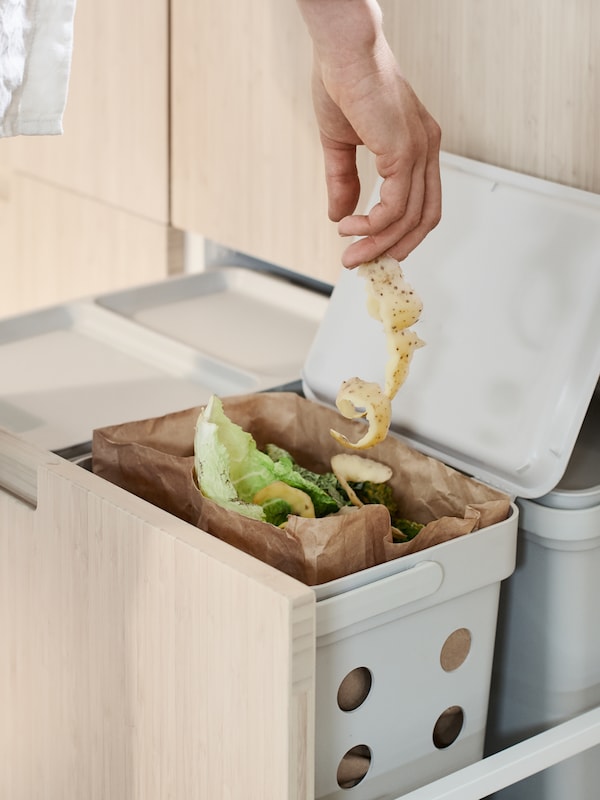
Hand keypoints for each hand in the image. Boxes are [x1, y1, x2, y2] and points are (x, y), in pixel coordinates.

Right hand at [298, 0, 441, 267]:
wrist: (342, 52)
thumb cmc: (344, 84)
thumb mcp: (341, 145)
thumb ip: (344, 181)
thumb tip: (340, 215)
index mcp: (418, 146)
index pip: (422, 204)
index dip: (400, 233)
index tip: (372, 250)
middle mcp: (426, 149)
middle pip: (423, 220)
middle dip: (392, 249)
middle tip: (360, 263)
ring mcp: (419, 151)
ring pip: (407, 219)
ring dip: (377, 244)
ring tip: (349, 253)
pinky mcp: (404, 152)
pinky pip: (393, 207)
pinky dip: (371, 226)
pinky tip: (349, 226)